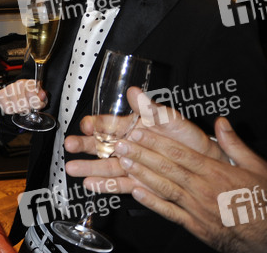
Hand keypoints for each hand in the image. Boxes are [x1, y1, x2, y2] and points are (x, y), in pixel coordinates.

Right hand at [0, 78, 46, 114]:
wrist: (20, 92)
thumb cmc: (31, 95)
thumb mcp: (40, 97)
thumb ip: (43, 97)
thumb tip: (42, 94)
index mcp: (29, 83)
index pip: (31, 94)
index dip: (34, 103)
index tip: (35, 105)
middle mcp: (18, 84)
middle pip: (23, 103)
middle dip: (27, 108)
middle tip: (28, 107)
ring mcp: (9, 88)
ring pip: (15, 107)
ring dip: (20, 110)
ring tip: (21, 107)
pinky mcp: (1, 94)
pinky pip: (7, 109)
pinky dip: (11, 111)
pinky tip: (14, 106)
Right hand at [65, 87, 227, 192]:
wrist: (206, 164)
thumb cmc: (189, 138)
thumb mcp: (171, 120)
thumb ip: (150, 108)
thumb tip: (133, 91)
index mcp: (134, 126)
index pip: (110, 123)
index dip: (96, 123)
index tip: (87, 125)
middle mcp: (128, 145)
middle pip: (102, 144)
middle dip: (84, 145)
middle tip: (70, 145)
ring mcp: (132, 164)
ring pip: (106, 165)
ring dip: (89, 167)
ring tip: (72, 168)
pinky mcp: (138, 181)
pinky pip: (119, 183)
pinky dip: (105, 185)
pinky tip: (90, 185)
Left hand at [109, 89, 266, 252]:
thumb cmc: (264, 200)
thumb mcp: (257, 168)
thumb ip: (235, 145)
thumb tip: (221, 123)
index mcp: (217, 173)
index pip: (180, 153)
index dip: (156, 142)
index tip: (139, 132)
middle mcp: (204, 189)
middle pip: (167, 168)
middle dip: (142, 154)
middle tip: (121, 144)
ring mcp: (198, 208)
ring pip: (165, 188)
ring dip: (142, 175)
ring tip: (124, 163)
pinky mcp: (196, 226)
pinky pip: (171, 213)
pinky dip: (153, 203)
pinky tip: (137, 193)